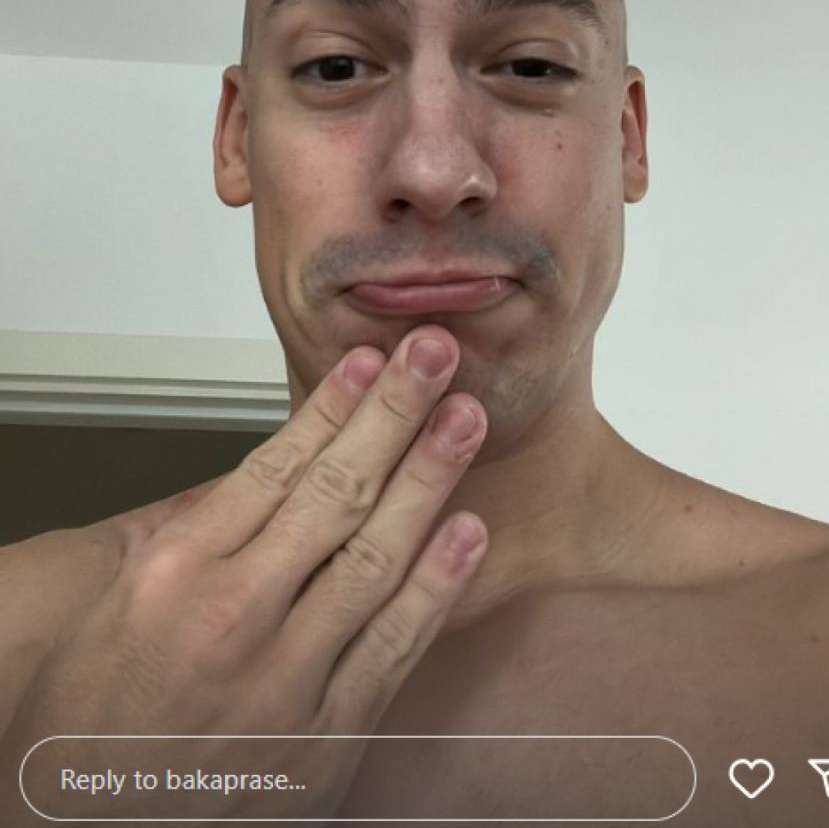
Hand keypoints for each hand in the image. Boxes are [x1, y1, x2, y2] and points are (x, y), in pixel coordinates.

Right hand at [0, 327, 487, 821]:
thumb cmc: (89, 725)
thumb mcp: (115, 602)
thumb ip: (194, 534)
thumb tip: (269, 474)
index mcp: (176, 575)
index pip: (274, 467)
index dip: (330, 407)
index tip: (369, 361)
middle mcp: (233, 619)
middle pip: (334, 494)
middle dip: (393, 415)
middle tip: (435, 356)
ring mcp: (285, 683)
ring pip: (374, 558)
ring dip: (428, 480)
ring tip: (465, 419)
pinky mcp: (325, 743)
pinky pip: (393, 650)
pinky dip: (436, 589)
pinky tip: (467, 533)